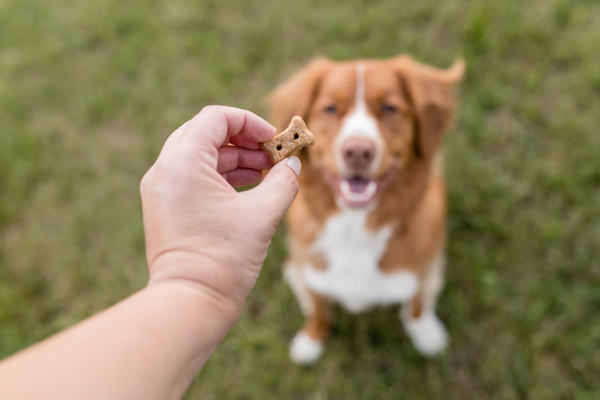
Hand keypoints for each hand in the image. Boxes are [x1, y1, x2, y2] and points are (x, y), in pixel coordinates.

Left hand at [140, 106, 300, 315]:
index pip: (216, 118)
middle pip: (205, 133)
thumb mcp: (262, 214)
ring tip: (265, 171)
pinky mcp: (165, 207)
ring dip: (233, 157)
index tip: (274, 139)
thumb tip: (293, 165)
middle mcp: (165, 170)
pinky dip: (219, 175)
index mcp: (183, 162)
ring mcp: (161, 190)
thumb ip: (284, 181)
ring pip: (199, 155)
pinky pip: (192, 176)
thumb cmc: (224, 258)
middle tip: (271, 154)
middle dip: (243, 139)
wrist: (190, 302)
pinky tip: (246, 187)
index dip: (250, 122)